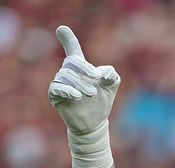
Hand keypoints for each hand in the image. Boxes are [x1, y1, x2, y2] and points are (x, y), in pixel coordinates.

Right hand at [48, 26, 119, 167]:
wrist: (95, 124)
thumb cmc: (101, 103)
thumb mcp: (111, 88)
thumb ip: (112, 76)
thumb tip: (104, 72)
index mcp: (80, 68)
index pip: (72, 49)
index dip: (67, 38)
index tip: (61, 29)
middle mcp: (68, 72)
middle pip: (72, 62)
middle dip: (85, 70)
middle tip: (97, 82)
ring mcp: (60, 84)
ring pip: (65, 75)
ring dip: (80, 83)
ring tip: (91, 94)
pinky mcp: (55, 96)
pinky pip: (56, 88)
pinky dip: (67, 90)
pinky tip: (77, 95)